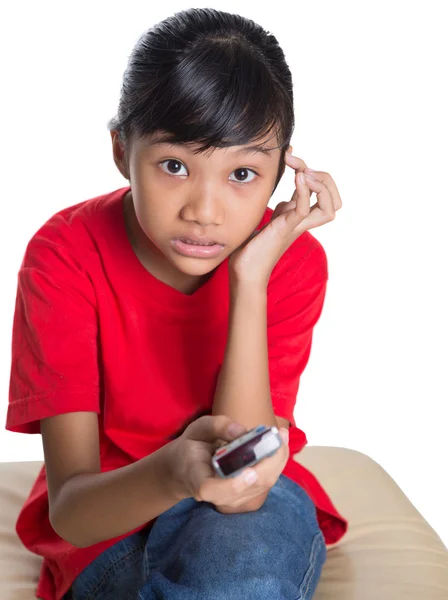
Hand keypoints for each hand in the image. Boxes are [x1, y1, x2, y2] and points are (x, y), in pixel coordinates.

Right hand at [167, 415, 289, 511]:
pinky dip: (276, 463)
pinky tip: (279, 444)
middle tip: (279, 434)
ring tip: (282, 434)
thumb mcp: (197, 429)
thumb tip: (241, 431)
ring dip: (277, 460)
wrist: (186, 469)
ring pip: (261, 486)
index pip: (212, 490)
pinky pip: (265, 482)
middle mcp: (217, 495)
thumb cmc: (192, 447)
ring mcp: (232, 500)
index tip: (250, 471)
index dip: (232, 485)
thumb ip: (217, 427)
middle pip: (248, 487)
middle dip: (269, 462)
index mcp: (198, 479)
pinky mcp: (245, 496)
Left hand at [229, 151, 342, 287]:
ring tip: (303, 172)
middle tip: (300, 164)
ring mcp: (295, 226)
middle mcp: (302, 222)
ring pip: (330, 208)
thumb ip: (282, 208)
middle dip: (324, 177)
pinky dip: (305, 192)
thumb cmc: (253, 249)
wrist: (244, 272)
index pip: (323, 194)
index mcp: (299, 217)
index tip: (292, 157)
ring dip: (321, 185)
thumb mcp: (270, 219)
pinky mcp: (285, 230)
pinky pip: (304, 210)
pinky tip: (297, 177)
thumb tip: (287, 197)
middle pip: (335, 201)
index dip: (315, 172)